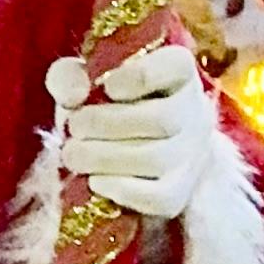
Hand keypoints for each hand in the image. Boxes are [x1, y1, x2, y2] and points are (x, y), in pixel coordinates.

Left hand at [50, 41, 215, 220]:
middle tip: (74, 128)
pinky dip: (120, 190)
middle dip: (106, 124)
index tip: (108, 87)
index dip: (140, 76)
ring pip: (156, 158)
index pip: (177, 65)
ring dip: (103, 157)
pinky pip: (156, 197)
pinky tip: (94, 180)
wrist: (143, 152)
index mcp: (177, 72)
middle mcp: (194, 112)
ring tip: (73, 154)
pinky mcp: (178, 192)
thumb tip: (72, 96)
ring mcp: (190, 155)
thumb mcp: (86, 81)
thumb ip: (69, 77)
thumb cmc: (109, 106)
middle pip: (161, 119)